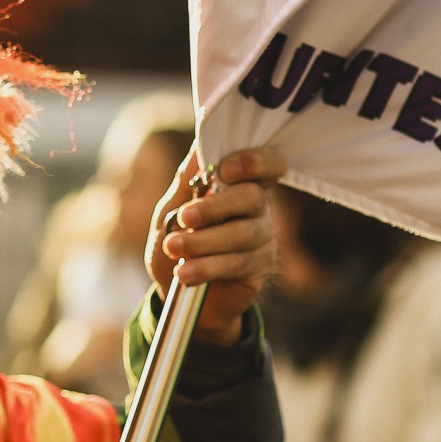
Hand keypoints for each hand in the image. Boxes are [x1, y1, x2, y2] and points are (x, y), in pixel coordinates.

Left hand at [146, 148, 285, 345]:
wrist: (179, 294)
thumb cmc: (179, 242)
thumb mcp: (172, 211)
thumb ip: (186, 183)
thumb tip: (198, 148)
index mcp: (240, 184)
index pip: (268, 163)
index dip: (254, 162)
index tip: (224, 171)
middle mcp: (259, 208)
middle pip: (251, 197)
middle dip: (215, 207)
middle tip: (184, 217)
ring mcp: (263, 238)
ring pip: (242, 234)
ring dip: (203, 241)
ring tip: (173, 248)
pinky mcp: (260, 268)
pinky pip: (238, 263)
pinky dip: (207, 267)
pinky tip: (185, 272)